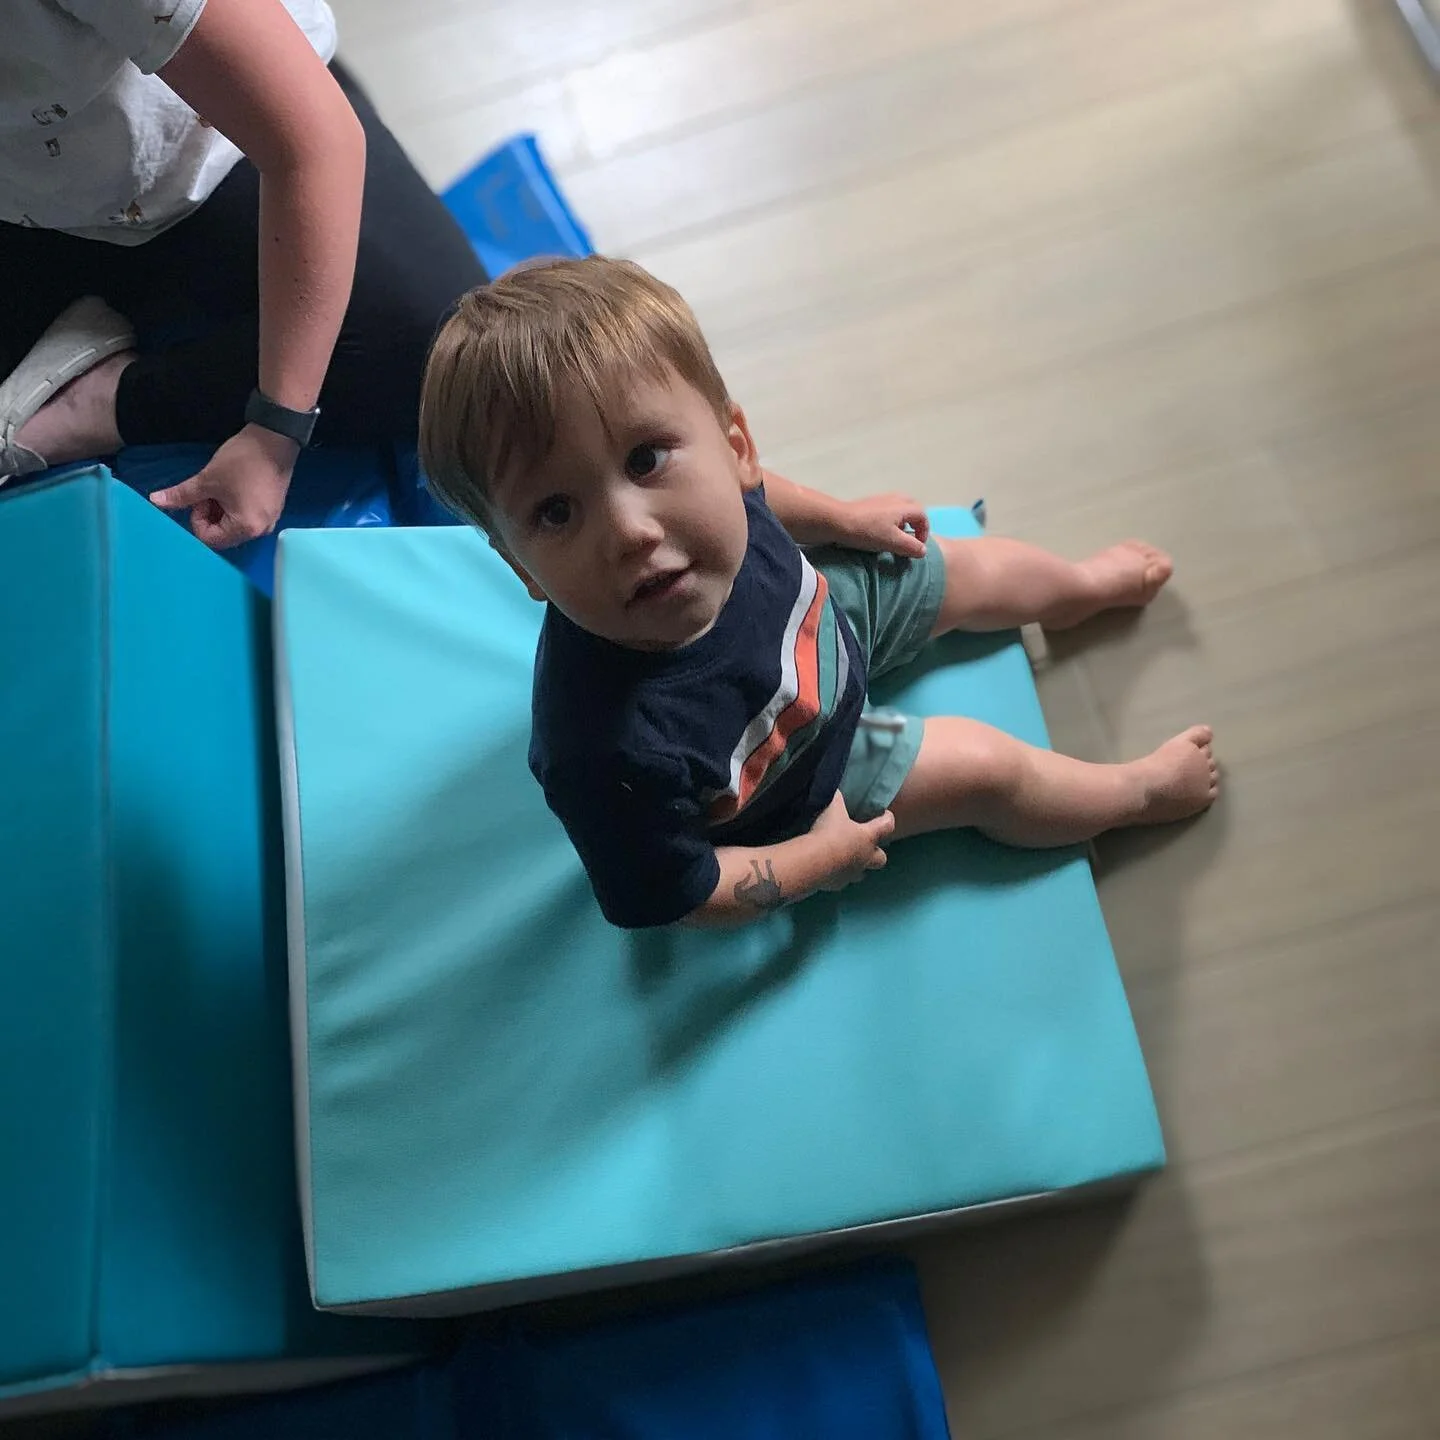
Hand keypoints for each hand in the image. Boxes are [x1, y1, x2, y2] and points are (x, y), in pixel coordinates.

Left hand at [150, 423, 297, 548]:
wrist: (275, 440)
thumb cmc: (242, 461)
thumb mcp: (207, 479)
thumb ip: (181, 495)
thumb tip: (154, 501)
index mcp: (245, 528)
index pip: (209, 538)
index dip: (198, 518)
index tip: (201, 496)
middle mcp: (259, 531)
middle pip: (223, 534)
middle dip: (210, 515)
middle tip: (211, 491)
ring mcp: (269, 521)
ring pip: (233, 525)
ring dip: (222, 510)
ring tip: (224, 487)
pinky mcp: (272, 510)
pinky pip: (247, 517)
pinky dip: (235, 506)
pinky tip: (237, 487)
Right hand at [809, 791, 893, 892]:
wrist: (813, 861)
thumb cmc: (828, 831)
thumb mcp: (833, 807)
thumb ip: (837, 798)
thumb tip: (836, 788)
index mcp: (868, 837)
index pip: (887, 826)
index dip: (888, 819)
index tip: (886, 814)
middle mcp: (865, 857)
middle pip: (881, 859)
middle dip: (877, 852)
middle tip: (867, 844)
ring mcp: (852, 873)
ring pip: (862, 874)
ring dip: (857, 866)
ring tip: (846, 858)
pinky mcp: (837, 885)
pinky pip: (841, 881)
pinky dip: (838, 875)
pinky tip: (828, 868)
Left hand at [839, 493, 928, 557]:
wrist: (837, 522)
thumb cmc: (868, 531)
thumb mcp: (893, 542)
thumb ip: (911, 546)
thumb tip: (923, 550)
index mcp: (903, 506)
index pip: (922, 516)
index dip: (924, 531)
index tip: (918, 546)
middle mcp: (893, 499)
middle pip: (911, 508)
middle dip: (915, 523)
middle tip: (910, 537)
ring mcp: (879, 500)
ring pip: (897, 508)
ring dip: (901, 522)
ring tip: (895, 537)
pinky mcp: (866, 505)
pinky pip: (884, 511)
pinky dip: (888, 521)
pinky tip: (879, 532)